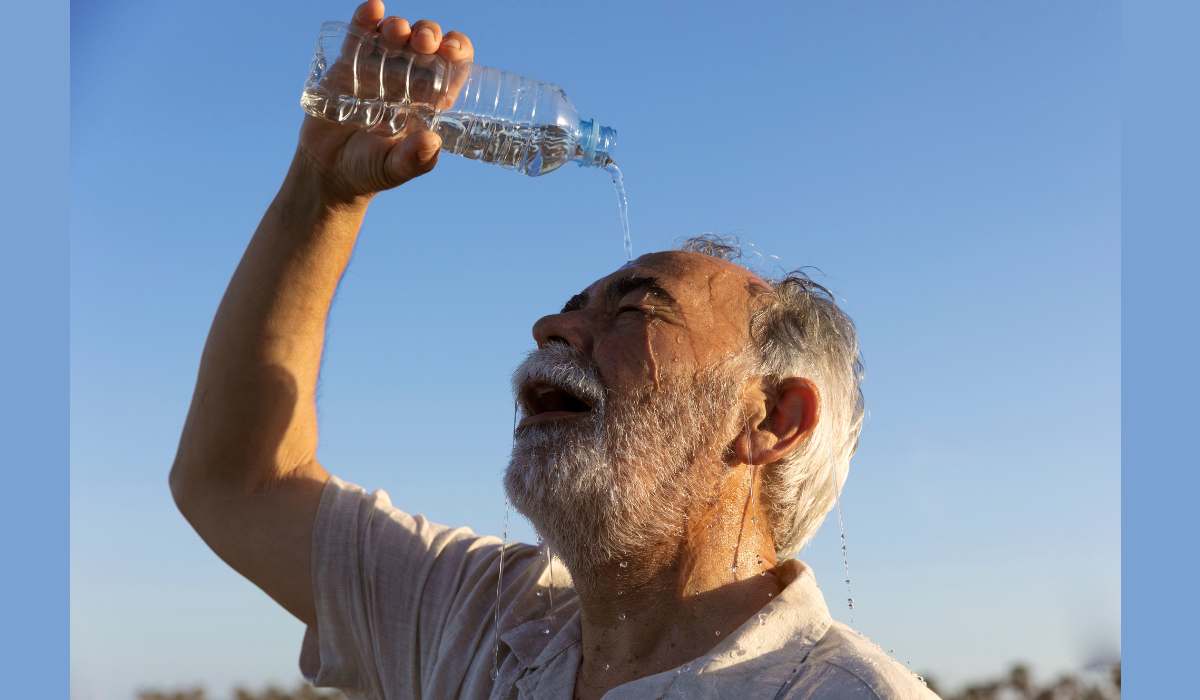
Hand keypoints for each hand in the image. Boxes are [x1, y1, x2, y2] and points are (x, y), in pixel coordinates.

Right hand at [296, 0, 474, 204]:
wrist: (328, 170)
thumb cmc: (370, 171)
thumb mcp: (394, 169)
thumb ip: (414, 160)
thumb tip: (432, 141)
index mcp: (428, 100)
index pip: (452, 68)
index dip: (457, 51)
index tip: (452, 49)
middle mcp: (407, 80)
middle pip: (426, 45)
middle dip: (429, 33)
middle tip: (424, 41)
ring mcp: (378, 69)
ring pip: (396, 35)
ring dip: (400, 26)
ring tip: (396, 32)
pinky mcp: (348, 65)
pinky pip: (359, 36)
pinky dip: (366, 18)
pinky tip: (373, 9)